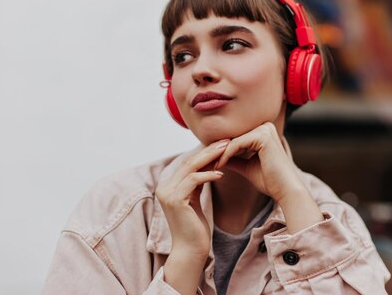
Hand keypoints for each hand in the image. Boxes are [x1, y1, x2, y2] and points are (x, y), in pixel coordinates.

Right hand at [155, 140, 227, 257]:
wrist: (190, 251)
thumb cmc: (195, 228)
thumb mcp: (194, 199)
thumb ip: (195, 182)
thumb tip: (207, 165)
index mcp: (167, 185)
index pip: (188, 162)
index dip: (205, 151)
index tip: (223, 144)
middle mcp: (164, 186)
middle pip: (189, 161)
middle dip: (209, 150)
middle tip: (227, 140)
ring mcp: (167, 193)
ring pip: (190, 167)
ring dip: (210, 157)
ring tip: (227, 151)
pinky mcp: (175, 200)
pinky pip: (193, 180)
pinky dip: (208, 174)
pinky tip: (221, 173)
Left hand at [214, 122, 303, 204]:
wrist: (285, 190)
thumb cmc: (269, 181)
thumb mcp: (247, 167)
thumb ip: (234, 159)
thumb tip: (216, 157)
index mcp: (264, 131)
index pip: (237, 139)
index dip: (221, 151)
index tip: (207, 161)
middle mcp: (265, 126)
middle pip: (234, 138)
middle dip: (218, 152)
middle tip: (203, 163)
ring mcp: (264, 129)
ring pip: (233, 141)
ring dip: (219, 154)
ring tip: (207, 165)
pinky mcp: (262, 136)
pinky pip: (236, 145)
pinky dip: (225, 155)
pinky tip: (218, 166)